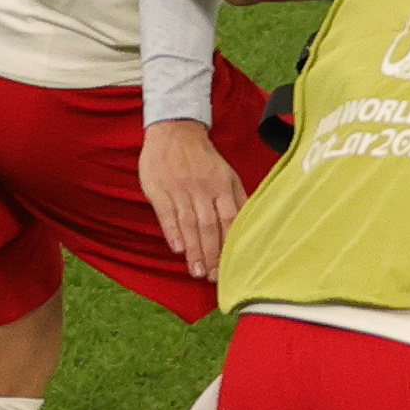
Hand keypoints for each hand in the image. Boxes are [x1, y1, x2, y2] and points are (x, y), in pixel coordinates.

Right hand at [138, 122, 246, 278]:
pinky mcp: (159, 189)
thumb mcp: (227, 174)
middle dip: (212, 254)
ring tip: (196, 271)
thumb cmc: (204, 158)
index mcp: (222, 186)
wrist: (175, 131)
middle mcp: (203, 189)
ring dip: (193, 250)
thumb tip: (250, 225)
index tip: (232, 267)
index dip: (230, 245)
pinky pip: (167, 214)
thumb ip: (237, 199)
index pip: (229, 220)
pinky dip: (172, 232)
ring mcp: (180, 189)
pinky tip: (177, 249)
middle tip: (212, 278)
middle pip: (209, 227)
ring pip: (189, 224)